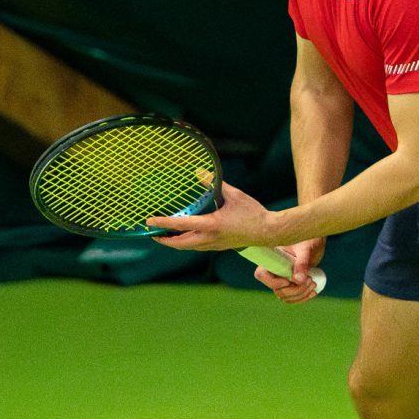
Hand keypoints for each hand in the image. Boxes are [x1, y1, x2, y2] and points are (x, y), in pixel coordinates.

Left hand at [146, 178, 273, 252]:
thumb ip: (215, 184)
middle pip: (180, 243)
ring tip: (164, 236)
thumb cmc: (252, 213)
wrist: (269, 232)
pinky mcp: (219, 247)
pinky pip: (197, 247)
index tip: (150, 222)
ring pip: (188, 247)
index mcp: (212, 225)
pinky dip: (186, 243)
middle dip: (164, 240)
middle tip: (152, 234)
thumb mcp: (233, 194)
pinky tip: (185, 236)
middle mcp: (210, 239)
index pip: (181, 225)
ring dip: (175, 243)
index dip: (163, 223)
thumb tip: (200, 171)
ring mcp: (214, 246)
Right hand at [254, 238, 325, 303]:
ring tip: (313, 283)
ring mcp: (282, 279)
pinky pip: (293, 298)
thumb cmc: (308, 241)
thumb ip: (302, 263)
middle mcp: (274, 270)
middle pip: (277, 290)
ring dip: (301, 295)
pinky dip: (303, 297)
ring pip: (286, 297)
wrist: (315, 243)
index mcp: (272, 259)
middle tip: (310, 280)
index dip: (274, 282)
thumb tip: (298, 280)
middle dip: (295, 290)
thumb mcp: (305, 250)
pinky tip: (314, 291)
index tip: (290, 280)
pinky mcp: (291, 285)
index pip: (261, 275)